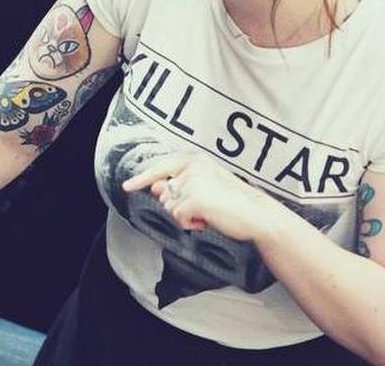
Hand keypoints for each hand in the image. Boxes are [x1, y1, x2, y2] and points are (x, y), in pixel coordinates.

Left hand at [121, 155, 279, 241]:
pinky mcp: (194, 198)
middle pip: (165, 194)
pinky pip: (177, 217)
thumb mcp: (203, 190)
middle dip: (178, 207)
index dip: (142, 178)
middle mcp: (192, 167)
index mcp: (196, 160)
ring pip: (169, 207)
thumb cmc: (233, 204)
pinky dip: (190, 224)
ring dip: (185, 217)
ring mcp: (192, 182)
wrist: (257, 215)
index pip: (162, 167)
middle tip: (204, 210)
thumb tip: (154, 187)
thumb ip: (179, 187)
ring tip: (208, 214)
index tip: (127, 187)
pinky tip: (207, 221)